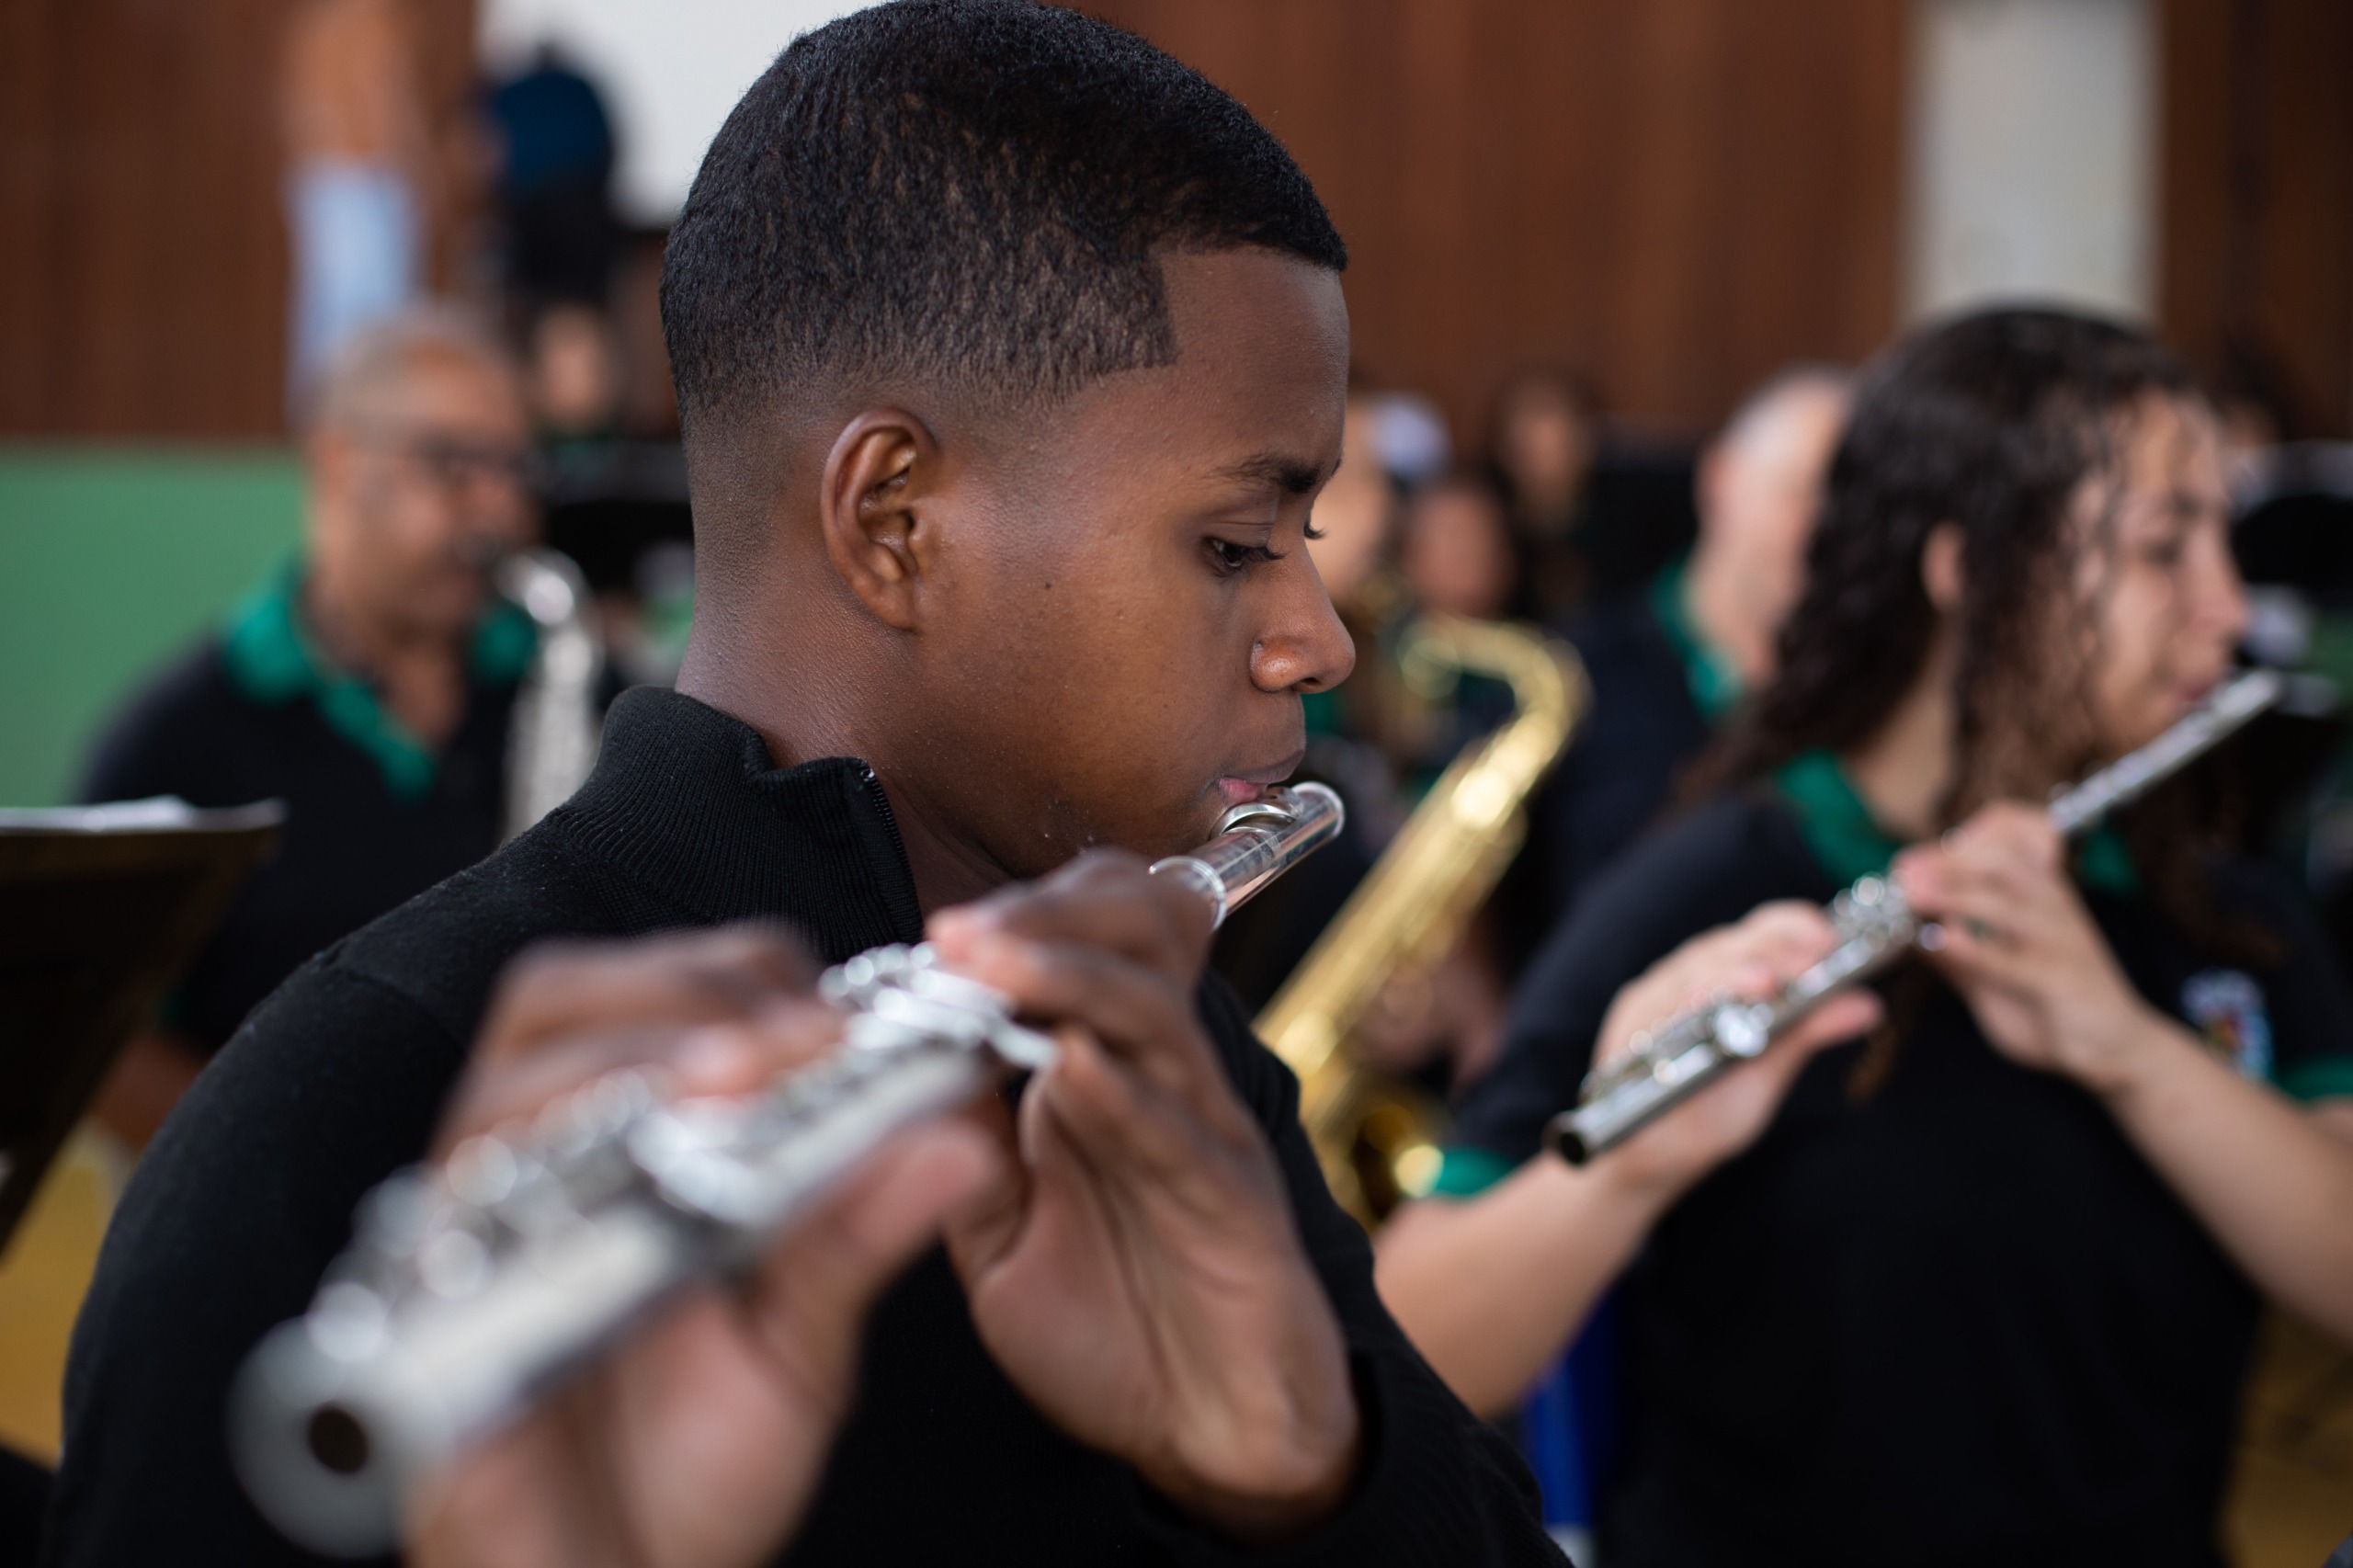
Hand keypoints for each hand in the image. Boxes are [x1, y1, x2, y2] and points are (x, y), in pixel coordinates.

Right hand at [410, 930, 1000, 1567]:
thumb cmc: (697, 1479)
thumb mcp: (804, 1341)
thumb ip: (861, 1231)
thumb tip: (957, 1138)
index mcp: (619, 1149)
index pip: (648, 995)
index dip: (734, 977)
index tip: (835, 1016)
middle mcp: (531, 1174)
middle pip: (555, 1002)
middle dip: (678, 993)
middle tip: (785, 1038)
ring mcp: (469, 1242)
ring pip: (499, 1086)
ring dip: (625, 1062)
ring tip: (735, 1075)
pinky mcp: (420, 1327)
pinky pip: (447, 1222)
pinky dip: (544, 1179)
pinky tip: (643, 1179)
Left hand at [925, 853, 1359, 1544]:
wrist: (1216, 1430)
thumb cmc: (1117, 1330)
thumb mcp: (999, 1236)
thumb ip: (962, 1153)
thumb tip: (900, 1067)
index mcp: (1099, 1073)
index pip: (1075, 947)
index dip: (1006, 927)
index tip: (923, 940)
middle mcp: (1156, 1079)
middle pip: (1132, 937)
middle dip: (1046, 914)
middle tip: (956, 929)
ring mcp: (1199, 1130)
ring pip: (1152, 1010)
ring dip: (1069, 974)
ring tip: (991, 958)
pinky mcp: (1232, 1200)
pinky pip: (1181, 1127)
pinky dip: (1126, 1092)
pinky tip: (1074, 1063)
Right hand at [1588, 902, 1882, 1198]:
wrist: (1652, 1157)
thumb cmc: (1711, 1106)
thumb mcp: (1770, 1067)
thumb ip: (1809, 1030)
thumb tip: (1869, 1005)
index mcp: (1726, 976)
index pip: (1760, 933)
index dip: (1793, 927)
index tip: (1830, 938)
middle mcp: (1687, 977)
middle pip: (1728, 944)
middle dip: (1771, 946)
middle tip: (1811, 955)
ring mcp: (1654, 999)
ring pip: (1692, 968)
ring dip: (1731, 971)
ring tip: (1767, 981)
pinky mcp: (1628, 1027)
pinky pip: (1655, 1006)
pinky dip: (1682, 1002)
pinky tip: (1706, 1002)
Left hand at [1892, 802, 2163, 1091]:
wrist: (2117, 1050)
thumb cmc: (2053, 1006)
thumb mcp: (1997, 977)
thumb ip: (1960, 957)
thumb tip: (1911, 935)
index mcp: (2042, 898)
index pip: (2005, 851)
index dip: (1953, 851)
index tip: (1906, 863)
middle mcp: (2053, 910)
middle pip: (2001, 865)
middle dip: (1948, 864)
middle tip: (1903, 872)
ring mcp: (2061, 942)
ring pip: (2006, 904)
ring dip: (1955, 894)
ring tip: (1913, 894)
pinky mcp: (2063, 980)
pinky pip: (2014, 960)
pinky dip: (1974, 949)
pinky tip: (1940, 942)